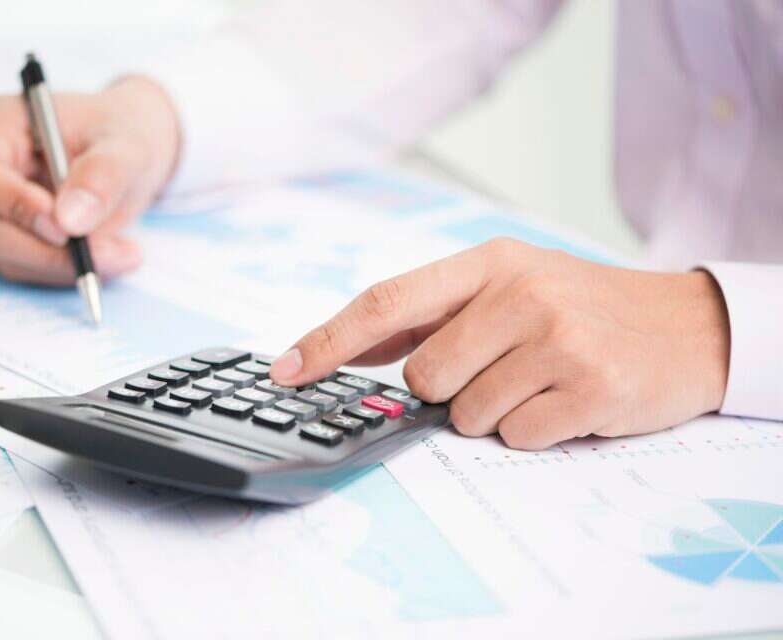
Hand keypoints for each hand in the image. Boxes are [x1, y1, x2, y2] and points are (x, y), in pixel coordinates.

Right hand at [0, 75, 179, 283]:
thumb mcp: (127, 146)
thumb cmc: (122, 134)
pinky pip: (31, 270)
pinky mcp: (10, 239)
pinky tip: (112, 253)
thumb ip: (101, 175)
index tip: (65, 228)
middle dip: (50, 250)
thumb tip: (69, 220)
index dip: (16, 206)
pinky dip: (72, 270)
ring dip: (70, 265)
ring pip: (11, 258)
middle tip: (110, 253)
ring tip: (127, 251)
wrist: (130, 157)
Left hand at [269, 239, 730, 449]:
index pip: (387, 301)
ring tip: (539, 381)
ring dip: (494, 412)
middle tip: (495, 371)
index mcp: (489, 262)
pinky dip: (533, 430)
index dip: (327, 341)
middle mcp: (520, 293)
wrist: (684, 324)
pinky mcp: (591, 387)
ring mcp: (557, 339)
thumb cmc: (580, 306)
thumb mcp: (511, 284)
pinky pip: (517, 437)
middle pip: (424, 377)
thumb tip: (349, 352)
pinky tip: (565, 400)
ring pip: (467, 415)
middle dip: (445, 391)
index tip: (284, 372)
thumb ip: (434, 316)